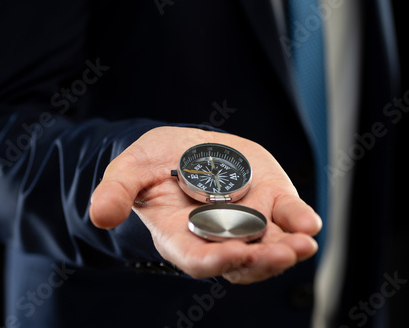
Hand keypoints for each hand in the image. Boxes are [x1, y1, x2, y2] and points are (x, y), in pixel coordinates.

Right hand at [89, 127, 321, 283]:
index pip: (197, 259)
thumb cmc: (152, 164)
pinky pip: (286, 216)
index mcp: (181, 236)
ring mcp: (247, 221)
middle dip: (260, 261)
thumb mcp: (129, 171)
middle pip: (241, 261)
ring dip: (287, 248)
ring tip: (303, 244)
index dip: (213, 261)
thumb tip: (100, 215)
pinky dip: (298, 220)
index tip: (231, 256)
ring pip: (269, 245)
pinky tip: (308, 223)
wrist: (184, 148)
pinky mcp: (268, 200)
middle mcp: (217, 236)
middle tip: (281, 254)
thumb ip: (116, 192)